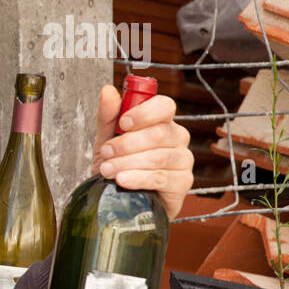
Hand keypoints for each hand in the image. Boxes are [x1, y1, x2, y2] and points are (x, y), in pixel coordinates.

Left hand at [91, 84, 193, 217]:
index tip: (123, 123)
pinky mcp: (183, 182)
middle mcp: (177, 137)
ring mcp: (183, 160)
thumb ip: (108, 116)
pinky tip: (122, 180)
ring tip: (107, 170)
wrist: (119, 198)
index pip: (165, 106)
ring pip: (159, 157)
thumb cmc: (117, 164)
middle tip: (105, 153)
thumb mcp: (106, 139)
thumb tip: (107, 90)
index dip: (145, 113)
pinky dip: (138, 178)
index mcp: (161, 121)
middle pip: (160, 134)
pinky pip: (162, 178)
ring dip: (128, 163)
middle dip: (127, 144)